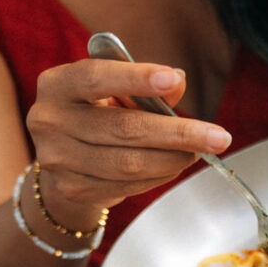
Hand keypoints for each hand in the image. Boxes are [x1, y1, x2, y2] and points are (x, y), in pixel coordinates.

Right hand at [25, 58, 232, 230]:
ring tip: (196, 153)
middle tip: (217, 137)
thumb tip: (178, 83)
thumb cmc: (95, 116)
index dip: (136, 79)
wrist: (63, 161)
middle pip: (124, 128)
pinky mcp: (74, 188)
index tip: (174, 80)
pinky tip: (173, 168)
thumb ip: (145, 87)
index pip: (97, 77)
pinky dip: (158, 177)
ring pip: (129, 163)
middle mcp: (50, 120)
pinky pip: (128, 186)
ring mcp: (59, 158)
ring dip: (172, 160)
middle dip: (177, 133)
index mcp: (57, 84)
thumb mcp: (112, 93)